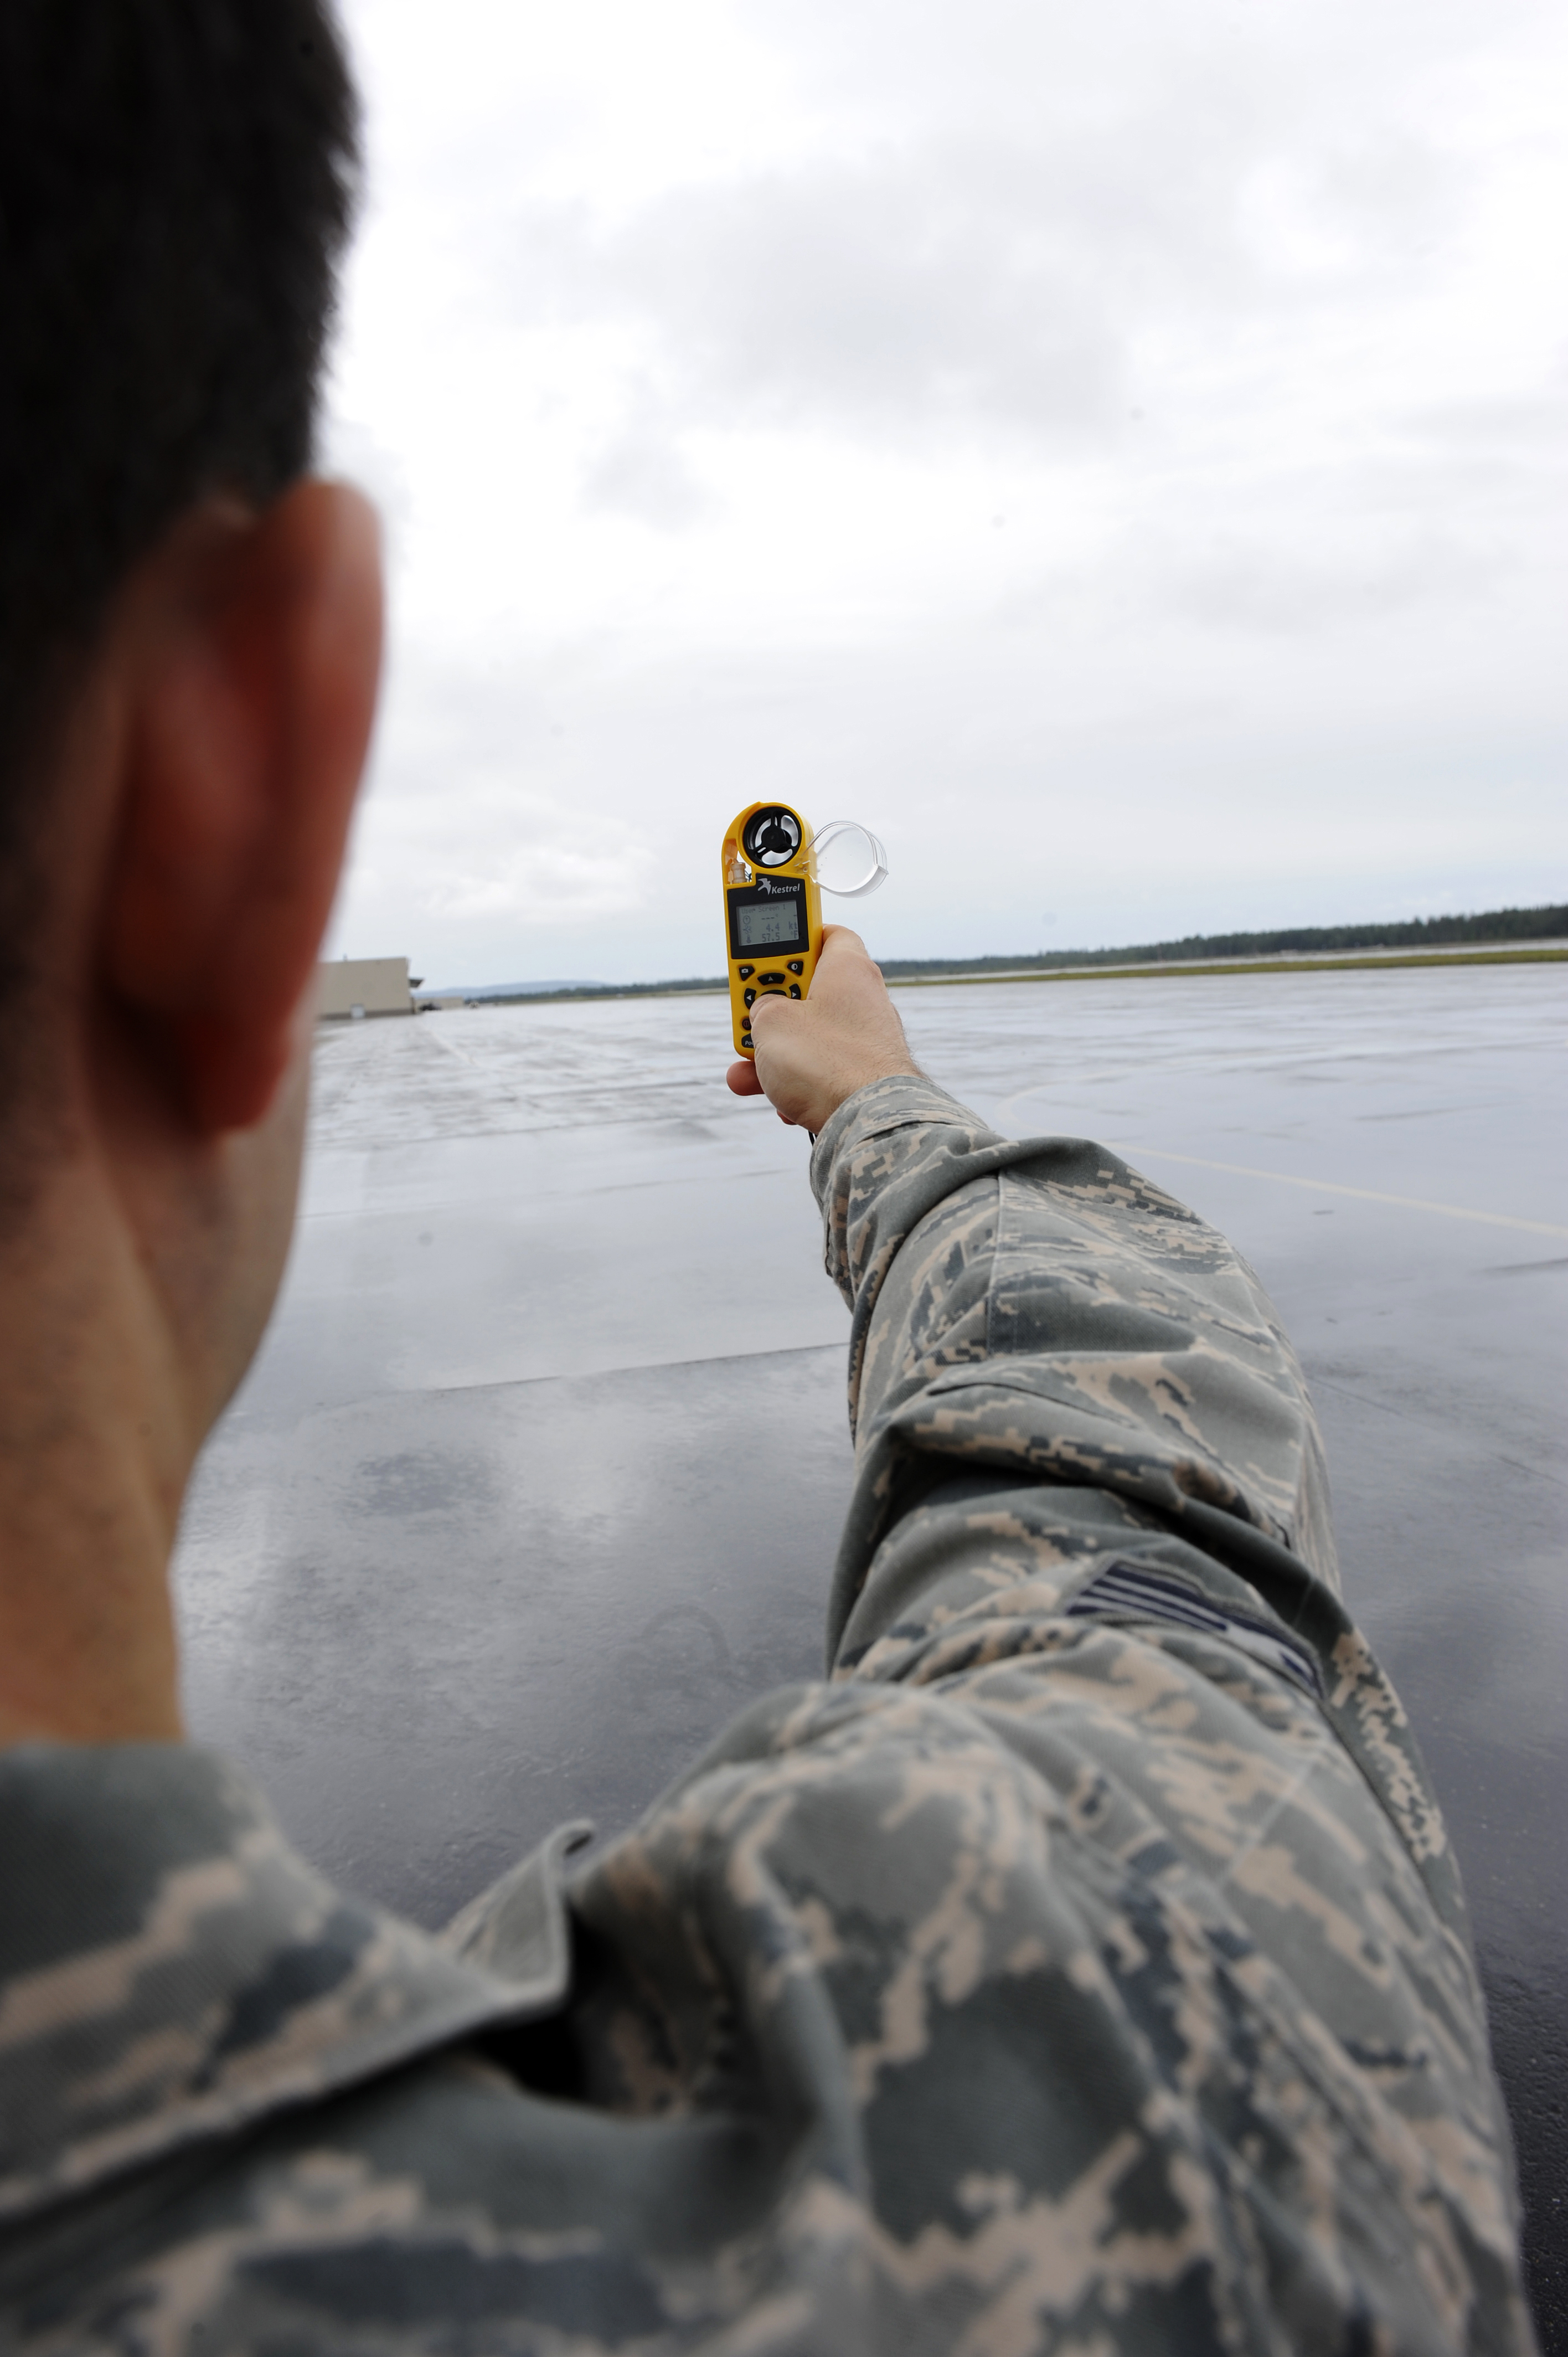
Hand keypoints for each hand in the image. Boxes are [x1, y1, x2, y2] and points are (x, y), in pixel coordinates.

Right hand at [725, 926, 920, 1130]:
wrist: (870, 1123)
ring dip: (772, 1056)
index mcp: (848, 968)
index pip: (825, 933)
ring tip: (745, 1074)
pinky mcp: (865, 1077)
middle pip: (807, 992)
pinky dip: (797, 1084)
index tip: (769, 947)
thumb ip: (761, 1008)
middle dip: (769, 1010)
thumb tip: (764, 1017)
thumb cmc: (828, 1062)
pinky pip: (822, 1072)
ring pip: (809, 1038)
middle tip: (750, 1016)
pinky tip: (782, 1104)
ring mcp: (867, 1041)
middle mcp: (864, 1000)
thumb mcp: (772, 1022)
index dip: (794, 937)